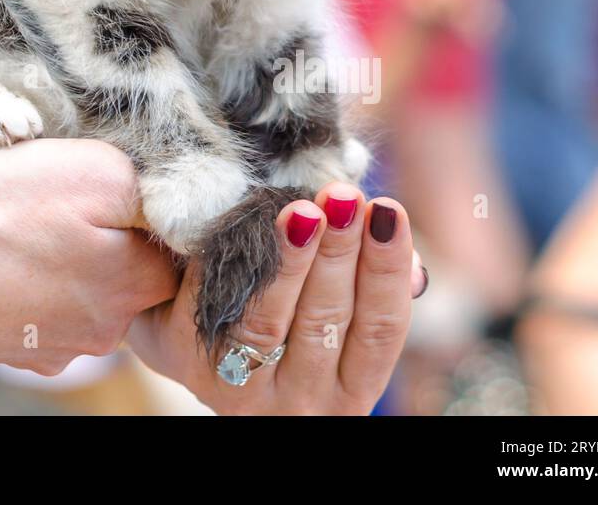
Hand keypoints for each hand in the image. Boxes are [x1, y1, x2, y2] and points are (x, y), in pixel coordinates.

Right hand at [0, 138, 178, 373]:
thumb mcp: (93, 169)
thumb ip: (145, 188)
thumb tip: (162, 205)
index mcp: (134, 285)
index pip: (168, 250)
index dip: (140, 214)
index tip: (106, 192)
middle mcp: (102, 330)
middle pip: (122, 276)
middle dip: (97, 241)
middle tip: (54, 205)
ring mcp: (52, 348)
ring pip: (75, 295)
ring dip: (56, 264)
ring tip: (15, 228)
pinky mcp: (7, 350)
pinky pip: (30, 310)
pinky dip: (18, 285)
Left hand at [128, 184, 424, 413]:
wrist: (192, 340)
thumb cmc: (280, 313)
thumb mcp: (329, 310)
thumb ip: (363, 281)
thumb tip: (407, 253)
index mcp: (349, 388)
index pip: (381, 329)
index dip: (387, 269)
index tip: (386, 209)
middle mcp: (303, 401)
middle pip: (327, 320)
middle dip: (338, 252)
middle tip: (342, 196)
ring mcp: (244, 391)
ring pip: (269, 323)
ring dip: (289, 262)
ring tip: (302, 210)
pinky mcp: (191, 363)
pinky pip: (212, 310)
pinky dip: (230, 268)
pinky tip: (240, 227)